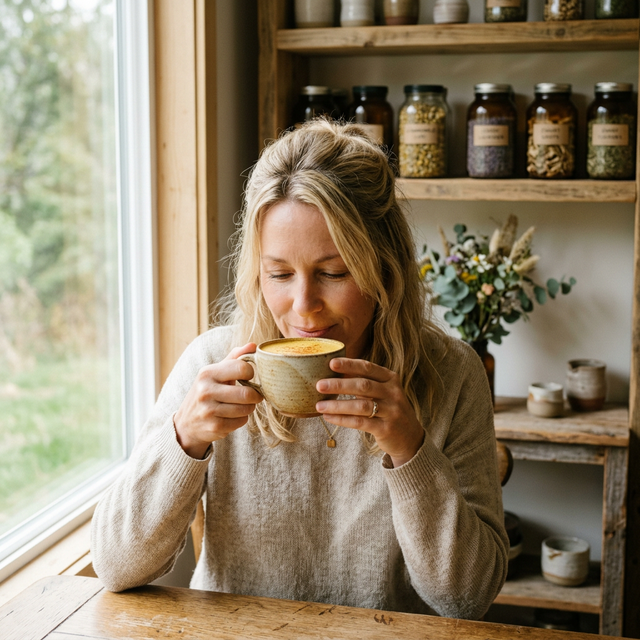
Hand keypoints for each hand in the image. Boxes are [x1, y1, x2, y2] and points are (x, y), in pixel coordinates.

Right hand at [173, 343, 263, 458]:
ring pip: (246, 409)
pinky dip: (241, 419)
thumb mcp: (215, 372)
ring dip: (249, 408)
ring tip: (242, 405)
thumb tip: (254, 345)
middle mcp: (206, 391)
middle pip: (247, 393)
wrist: (186, 423)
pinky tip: (233, 416)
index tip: (249, 377)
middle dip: (256, 395)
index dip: (251, 373)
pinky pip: (241, 422)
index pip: (242, 368)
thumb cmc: (207, 392)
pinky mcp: (214, 427)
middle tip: (254, 395)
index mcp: (208, 373)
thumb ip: (235, 358)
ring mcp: (209, 410)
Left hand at [315, 358, 424, 467]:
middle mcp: (393, 393)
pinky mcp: (386, 428)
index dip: (349, 365)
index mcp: (390, 378)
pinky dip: (342, 419)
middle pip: (363, 385)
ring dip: (337, 405)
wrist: (409, 437)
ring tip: (319, 405)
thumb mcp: (382, 391)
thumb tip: (333, 372)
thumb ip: (364, 382)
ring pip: (361, 406)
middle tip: (319, 385)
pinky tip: (328, 417)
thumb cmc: (388, 409)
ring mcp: (391, 411)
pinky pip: (360, 422)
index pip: (368, 368)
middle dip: (339, 385)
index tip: (331, 363)